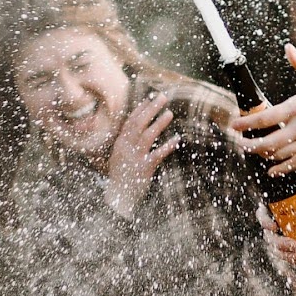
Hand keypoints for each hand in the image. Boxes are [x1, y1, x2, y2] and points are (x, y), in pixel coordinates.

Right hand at [104, 92, 176, 217]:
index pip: (130, 121)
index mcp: (120, 143)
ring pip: (147, 136)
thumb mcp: (119, 156)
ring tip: (169, 113)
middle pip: (139, 124)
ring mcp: (134, 158)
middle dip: (151, 109)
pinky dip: (167, 146)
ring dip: (159, 123)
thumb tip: (135, 129)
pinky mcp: (144, 169)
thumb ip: (127, 143)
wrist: (117, 198)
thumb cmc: (121, 176)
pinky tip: (177, 139)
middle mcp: (126, 148)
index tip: (150, 98)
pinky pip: (157, 155)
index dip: (141, 109)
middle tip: (163, 97)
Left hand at [231, 44, 295, 176]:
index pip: (266, 117)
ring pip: (279, 154)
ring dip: (262, 154)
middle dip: (250, 144)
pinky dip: (281, 169)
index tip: (235, 125)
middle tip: (240, 143)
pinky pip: (295, 164)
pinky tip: (272, 170)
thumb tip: (287, 48)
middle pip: (268, 141)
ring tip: (253, 151)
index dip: (247, 123)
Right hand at [255, 186, 295, 265]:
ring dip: (284, 253)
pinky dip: (292, 258)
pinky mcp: (293, 248)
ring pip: (276, 248)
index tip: (273, 225)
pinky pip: (287, 255)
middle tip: (292, 244)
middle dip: (277, 242)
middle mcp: (280, 223)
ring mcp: (286, 237)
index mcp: (282, 206)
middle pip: (269, 234)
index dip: (264, 220)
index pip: (264, 213)